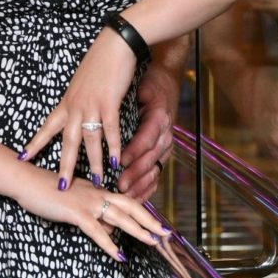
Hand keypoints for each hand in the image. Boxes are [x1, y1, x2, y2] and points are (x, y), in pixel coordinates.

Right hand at [14, 164, 170, 261]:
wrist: (24, 180)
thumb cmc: (45, 190)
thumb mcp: (72, 201)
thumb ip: (90, 212)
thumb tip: (106, 228)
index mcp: (96, 190)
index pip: (125, 200)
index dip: (143, 212)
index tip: (158, 224)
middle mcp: (95, 193)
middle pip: (130, 205)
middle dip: (150, 220)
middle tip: (167, 234)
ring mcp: (86, 202)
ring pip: (119, 217)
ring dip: (138, 230)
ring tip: (153, 242)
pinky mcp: (75, 212)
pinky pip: (97, 230)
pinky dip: (110, 244)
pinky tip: (120, 255)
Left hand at [21, 29, 135, 189]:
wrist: (113, 45)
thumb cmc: (99, 64)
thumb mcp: (81, 85)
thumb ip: (77, 101)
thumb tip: (74, 113)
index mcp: (66, 102)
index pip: (47, 127)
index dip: (35, 143)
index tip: (21, 157)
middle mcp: (75, 106)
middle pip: (66, 140)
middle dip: (64, 165)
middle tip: (60, 186)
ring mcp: (91, 104)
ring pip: (89, 139)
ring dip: (93, 162)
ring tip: (96, 181)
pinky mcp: (109, 101)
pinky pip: (110, 129)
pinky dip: (112, 146)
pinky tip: (115, 161)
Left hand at [118, 61, 178, 200]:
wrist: (167, 80)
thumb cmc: (149, 83)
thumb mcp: (142, 87)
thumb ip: (130, 100)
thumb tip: (111, 109)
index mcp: (159, 116)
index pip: (148, 136)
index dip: (135, 151)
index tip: (120, 161)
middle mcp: (166, 132)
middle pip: (151, 157)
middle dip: (136, 173)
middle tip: (120, 185)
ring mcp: (166, 144)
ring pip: (155, 168)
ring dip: (140, 184)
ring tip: (126, 195)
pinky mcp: (163, 152)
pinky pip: (157, 172)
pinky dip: (148, 186)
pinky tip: (136, 197)